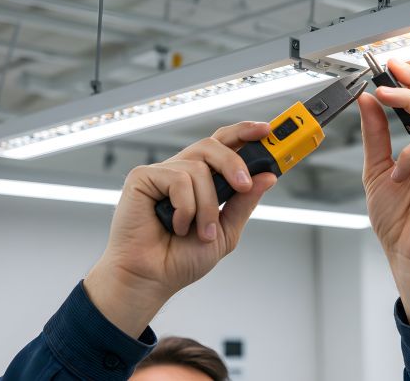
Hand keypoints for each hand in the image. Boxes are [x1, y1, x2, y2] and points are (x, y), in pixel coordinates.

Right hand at [84, 122, 276, 336]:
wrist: (150, 278)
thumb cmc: (179, 260)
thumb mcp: (226, 232)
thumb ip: (244, 203)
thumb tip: (267, 177)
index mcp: (201, 181)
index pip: (223, 145)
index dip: (244, 132)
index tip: (267, 130)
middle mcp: (182, 172)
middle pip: (213, 145)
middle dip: (234, 163)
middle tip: (243, 186)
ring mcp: (162, 173)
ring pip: (199, 168)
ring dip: (208, 205)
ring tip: (201, 231)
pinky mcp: (142, 178)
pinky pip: (178, 179)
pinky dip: (185, 207)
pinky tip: (177, 225)